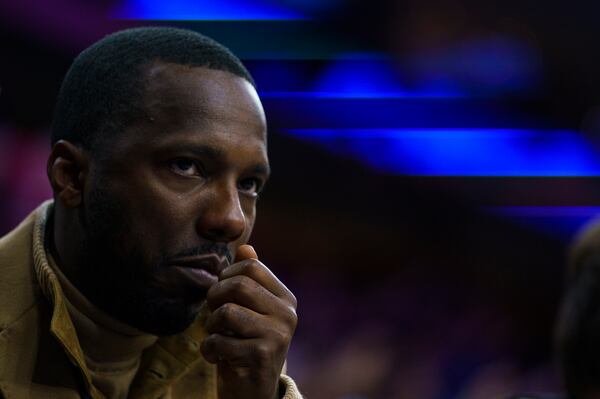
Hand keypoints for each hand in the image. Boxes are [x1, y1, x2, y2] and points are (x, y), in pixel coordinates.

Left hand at [201, 245, 297, 398]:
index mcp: (286, 298)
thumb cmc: (247, 343)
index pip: (251, 267)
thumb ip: (249, 279)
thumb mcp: (250, 309)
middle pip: (239, 285)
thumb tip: (245, 247)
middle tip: (213, 315)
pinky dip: (209, 349)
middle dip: (215, 298)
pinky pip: (220, 341)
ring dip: (211, 326)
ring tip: (216, 336)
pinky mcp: (261, 356)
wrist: (254, 390)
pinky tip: (217, 356)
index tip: (221, 294)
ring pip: (227, 312)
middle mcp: (287, 314)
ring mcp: (277, 335)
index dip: (226, 276)